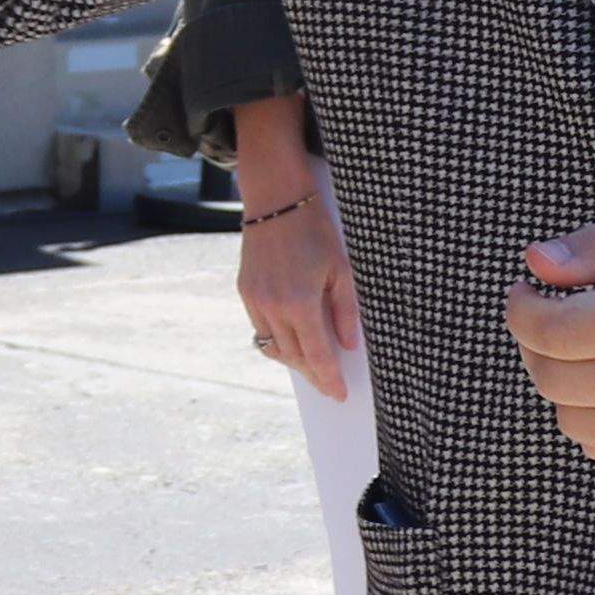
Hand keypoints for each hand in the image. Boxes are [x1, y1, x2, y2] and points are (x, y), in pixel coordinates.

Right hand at [231, 94, 359, 400]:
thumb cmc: (316, 231)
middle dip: (313, 374)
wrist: (276, 200)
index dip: (329, 378)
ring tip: (313, 365)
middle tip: (329, 385)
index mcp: (300, 302)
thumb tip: (349, 346)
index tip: (338, 394)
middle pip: (293, 357)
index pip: (317, 355)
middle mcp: (273, 306)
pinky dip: (278, 339)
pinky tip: (293, 339)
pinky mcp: (245, 291)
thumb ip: (346, 311)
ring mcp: (254, 300)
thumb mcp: (343, 269)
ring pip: (273, 347)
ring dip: (293, 360)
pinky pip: (260, 329)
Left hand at [501, 208, 594, 476]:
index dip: (522, 308)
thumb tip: (537, 263)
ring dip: (562, 383)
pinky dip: (592, 419)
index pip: (555, 331)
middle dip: (534, 342)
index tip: (527, 291)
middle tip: (550, 316)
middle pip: (553, 378)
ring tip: (583, 352)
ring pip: (572, 421)